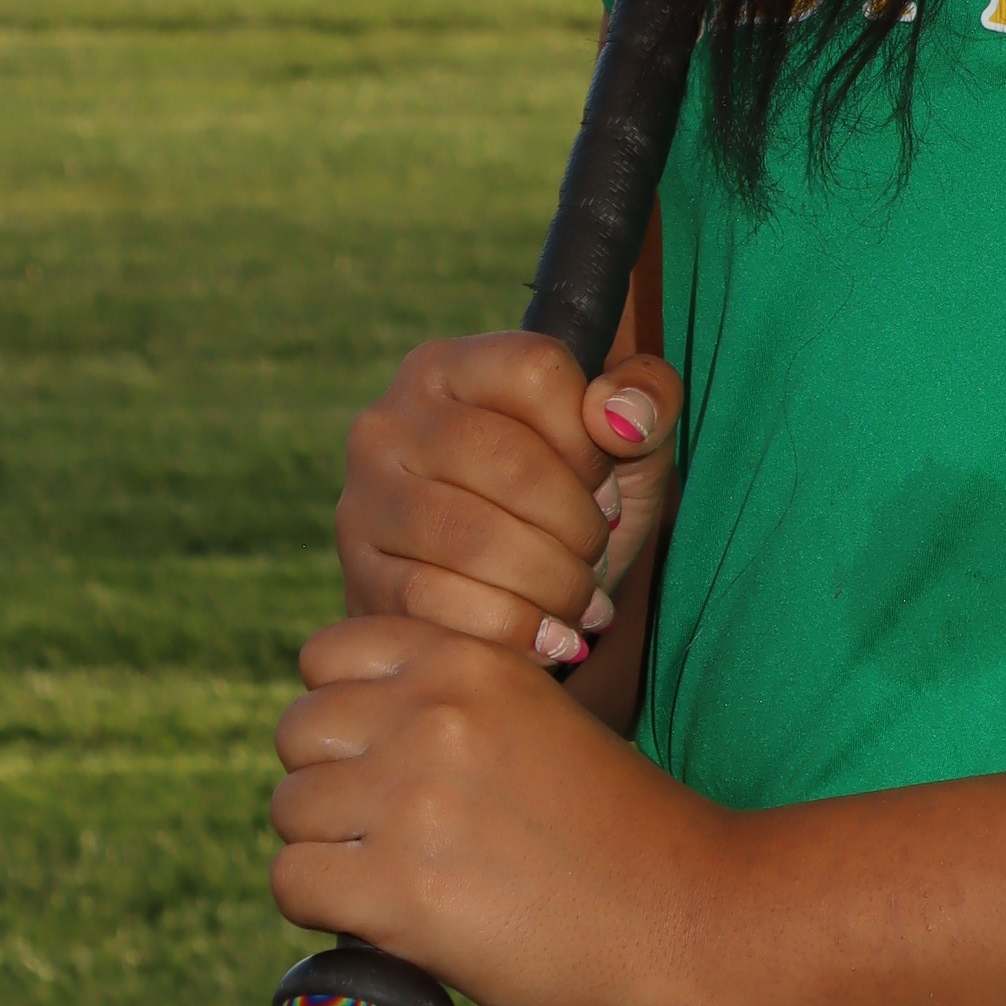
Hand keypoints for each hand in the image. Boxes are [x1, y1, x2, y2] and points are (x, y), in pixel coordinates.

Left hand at [271, 610, 734, 1005]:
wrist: (689, 916)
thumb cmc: (622, 831)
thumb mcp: (542, 721)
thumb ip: (455, 709)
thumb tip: (352, 740)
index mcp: (469, 662)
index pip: (326, 654)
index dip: (341, 712)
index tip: (377, 758)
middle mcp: (432, 715)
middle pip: (297, 730)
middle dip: (327, 781)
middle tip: (383, 830)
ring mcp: (412, 800)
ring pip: (288, 811)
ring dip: (325, 850)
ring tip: (390, 878)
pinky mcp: (400, 889)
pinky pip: (292, 882)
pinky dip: (322, 909)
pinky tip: (379, 917)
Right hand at [335, 331, 684, 674]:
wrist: (506, 592)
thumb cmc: (571, 499)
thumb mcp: (627, 440)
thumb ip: (647, 398)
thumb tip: (620, 416)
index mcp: (449, 366)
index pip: (536, 371)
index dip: (590, 436)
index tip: (604, 482)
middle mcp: (389, 421)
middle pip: (507, 461)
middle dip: (576, 523)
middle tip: (598, 554)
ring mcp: (363, 500)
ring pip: (470, 539)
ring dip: (550, 582)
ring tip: (582, 601)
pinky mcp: (358, 577)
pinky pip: (435, 604)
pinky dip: (511, 629)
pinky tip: (551, 639)